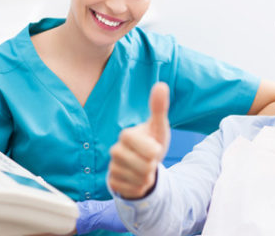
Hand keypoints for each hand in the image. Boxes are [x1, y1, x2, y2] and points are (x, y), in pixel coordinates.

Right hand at [108, 82, 170, 198]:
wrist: (144, 164)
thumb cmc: (152, 142)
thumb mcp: (159, 126)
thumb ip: (159, 107)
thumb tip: (161, 85)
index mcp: (126, 135)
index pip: (143, 147)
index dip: (153, 150)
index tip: (154, 147)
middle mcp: (115, 150)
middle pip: (143, 166)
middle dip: (152, 165)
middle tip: (149, 159)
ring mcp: (112, 167)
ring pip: (139, 179)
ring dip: (147, 176)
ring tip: (144, 168)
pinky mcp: (112, 182)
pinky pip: (133, 189)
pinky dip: (140, 187)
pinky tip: (138, 178)